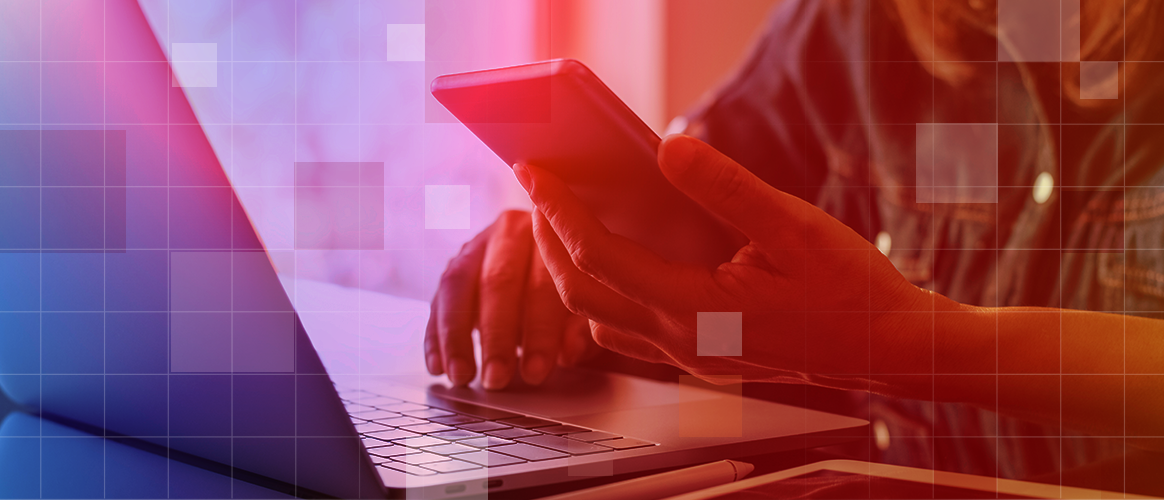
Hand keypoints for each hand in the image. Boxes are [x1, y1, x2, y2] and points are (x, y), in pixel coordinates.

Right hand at [424, 210, 594, 389]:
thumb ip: (580, 327)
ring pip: (457, 288)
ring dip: (456, 337)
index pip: (543, 284)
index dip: (539, 332)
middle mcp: (508, 233)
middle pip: (497, 283)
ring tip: (462, 376)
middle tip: (496, 379)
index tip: (535, 373)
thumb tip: (570, 353)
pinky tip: (437, 367)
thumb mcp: (585, 302)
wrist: (547, 253)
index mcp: (550, 236)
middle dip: (495, 336)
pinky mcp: (451, 268)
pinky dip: (434, 336)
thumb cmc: (571, 284)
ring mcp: (474, 248)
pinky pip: (436, 300)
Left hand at [513, 135, 943, 386]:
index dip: (559, 213)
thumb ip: (727, 188)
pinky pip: (628, 334)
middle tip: (535, 192)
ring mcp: (689, 357)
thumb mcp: (794, 226)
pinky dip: (602, 299)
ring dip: (569, 274)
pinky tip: (616, 267)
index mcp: (696, 310)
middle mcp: (681, 342)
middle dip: (548, 241)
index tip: (534, 175)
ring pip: (598, 321)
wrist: (888, 347)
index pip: (599, 259)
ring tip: (563, 225)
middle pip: (581, 295)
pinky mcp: (702, 358)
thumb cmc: (849, 290)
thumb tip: (670, 148)